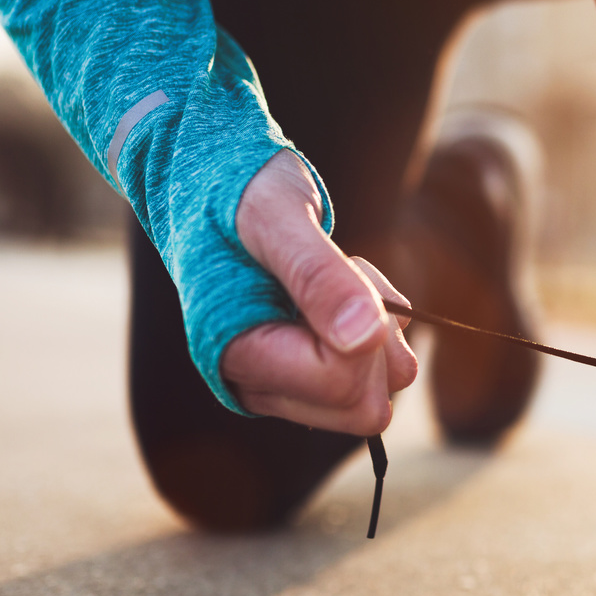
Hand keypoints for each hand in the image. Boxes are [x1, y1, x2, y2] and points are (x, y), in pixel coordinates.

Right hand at [221, 151, 417, 434]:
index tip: (344, 267)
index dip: (365, 328)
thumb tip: (362, 338)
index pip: (340, 383)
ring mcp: (283, 388)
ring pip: (375, 402)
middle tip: (345, 273)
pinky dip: (377, 337)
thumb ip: (317, 273)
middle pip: (364, 408)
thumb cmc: (238, 191)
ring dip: (381, 335)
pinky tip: (341, 293)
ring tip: (339, 278)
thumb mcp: (277, 214)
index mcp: (237, 354)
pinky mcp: (304, 379)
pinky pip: (372, 383)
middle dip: (378, 341)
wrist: (215, 187)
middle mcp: (257, 385)